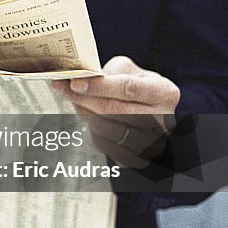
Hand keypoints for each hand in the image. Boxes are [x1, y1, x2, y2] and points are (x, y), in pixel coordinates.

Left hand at [51, 56, 179, 168]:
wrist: (148, 110)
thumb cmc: (136, 85)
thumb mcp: (129, 70)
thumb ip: (109, 72)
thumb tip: (82, 79)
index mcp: (165, 93)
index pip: (128, 88)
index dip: (99, 86)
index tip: (74, 82)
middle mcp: (164, 120)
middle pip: (115, 111)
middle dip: (84, 98)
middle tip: (62, 88)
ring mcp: (153, 143)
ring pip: (107, 129)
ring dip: (84, 113)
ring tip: (74, 99)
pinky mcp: (138, 158)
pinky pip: (104, 144)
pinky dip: (90, 129)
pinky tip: (86, 114)